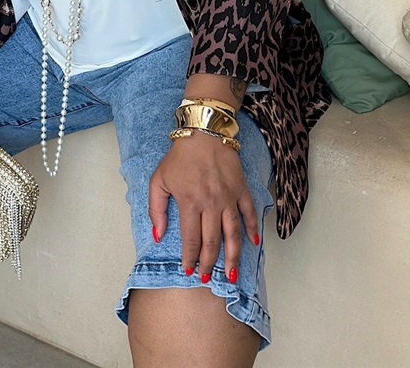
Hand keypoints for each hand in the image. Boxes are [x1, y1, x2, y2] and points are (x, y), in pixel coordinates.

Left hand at [148, 131, 257, 281]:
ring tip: (232, 274)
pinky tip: (254, 242)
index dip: (190, 258)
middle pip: (213, 242)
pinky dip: (252, 228)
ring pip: (233, 233)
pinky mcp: (241, 189)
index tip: (188, 271)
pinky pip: (249, 212)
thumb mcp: (158, 180)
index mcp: (190, 203)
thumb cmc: (179, 156)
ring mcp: (228, 197)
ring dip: (233, 256)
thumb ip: (156, 210)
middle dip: (210, 263)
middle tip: (208, 278)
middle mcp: (211, 204)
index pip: (191, 240)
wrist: (203, 131)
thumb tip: (157, 236)